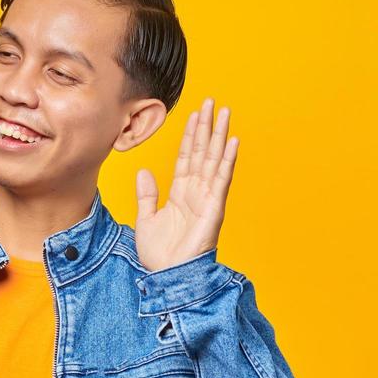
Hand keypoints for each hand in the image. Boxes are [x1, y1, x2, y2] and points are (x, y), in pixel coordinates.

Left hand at [133, 97, 238, 272]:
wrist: (167, 276)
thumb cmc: (159, 254)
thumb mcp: (146, 219)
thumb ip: (147, 195)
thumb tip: (144, 172)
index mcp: (180, 193)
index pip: (186, 156)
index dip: (190, 135)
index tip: (193, 114)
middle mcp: (196, 191)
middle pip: (202, 151)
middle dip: (206, 126)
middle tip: (212, 102)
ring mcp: (207, 198)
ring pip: (214, 159)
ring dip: (220, 135)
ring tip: (225, 112)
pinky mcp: (214, 207)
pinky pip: (222, 179)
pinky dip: (228, 160)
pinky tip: (233, 142)